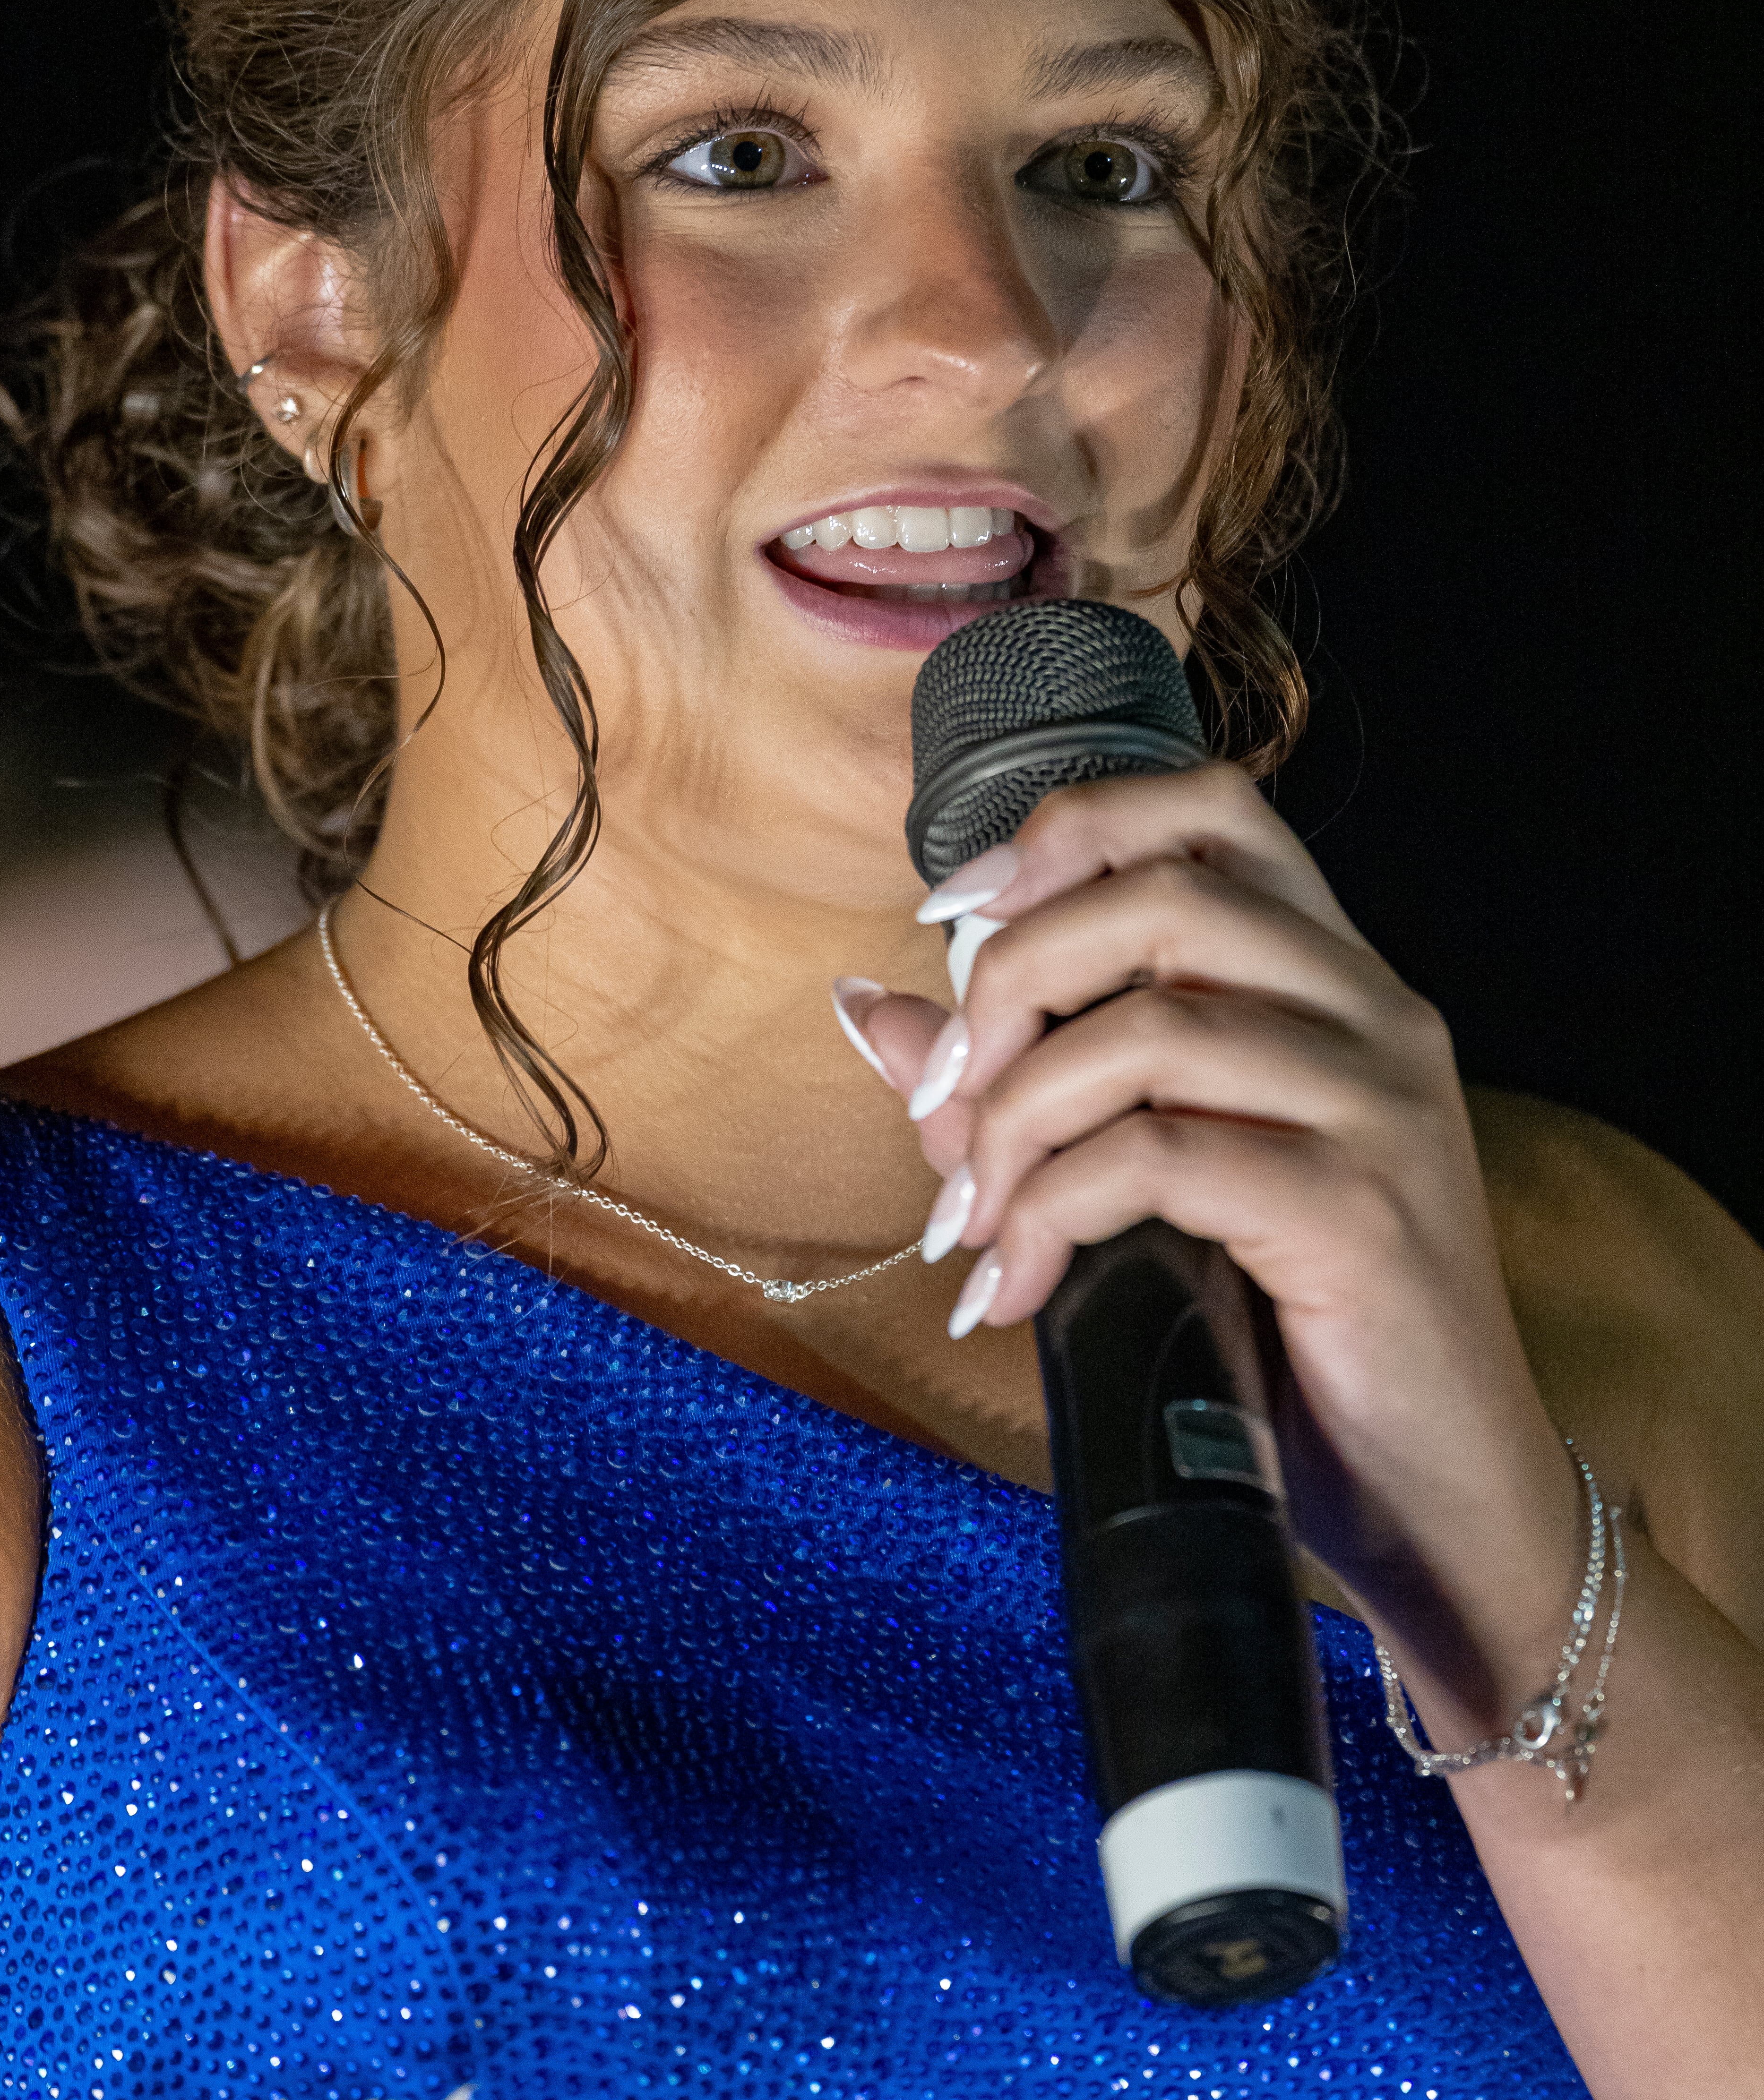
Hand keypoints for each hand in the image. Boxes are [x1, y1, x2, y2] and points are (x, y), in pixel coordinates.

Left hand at [846, 764, 1586, 1733]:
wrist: (1442, 1501)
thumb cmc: (1289, 1329)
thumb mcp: (1153, 1178)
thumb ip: (1024, 1079)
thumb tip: (868, 1006)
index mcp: (1335, 977)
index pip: (1209, 809)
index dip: (1067, 831)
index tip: (954, 916)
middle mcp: (1375, 1014)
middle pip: (1157, 897)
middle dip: (1010, 981)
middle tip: (941, 1102)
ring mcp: (1380, 1110)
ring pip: (1145, 1031)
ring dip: (1014, 1121)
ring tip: (973, 1218)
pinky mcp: (1364, 1214)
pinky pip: (1160, 1158)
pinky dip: (1052, 1214)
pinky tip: (1015, 1287)